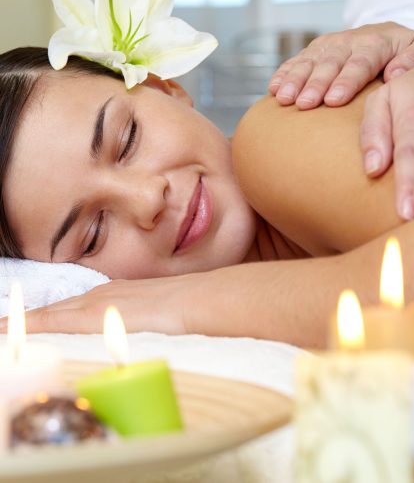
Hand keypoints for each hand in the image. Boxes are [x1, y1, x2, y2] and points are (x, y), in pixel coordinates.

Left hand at [1, 276, 202, 333]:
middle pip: (60, 306)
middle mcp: (102, 294)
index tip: (39, 317)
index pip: (77, 303)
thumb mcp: (161, 306)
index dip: (56, 311)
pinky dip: (36, 324)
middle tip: (5, 321)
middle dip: (34, 315)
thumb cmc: (183, 301)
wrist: (189, 298)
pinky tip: (17, 327)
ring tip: (3, 325)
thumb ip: (148, 313)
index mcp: (116, 293)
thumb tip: (149, 320)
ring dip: (29, 319)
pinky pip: (56, 320)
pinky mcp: (95, 315)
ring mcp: (98, 302)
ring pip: (54, 311)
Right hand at [268, 22, 413, 109]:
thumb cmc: (405, 56)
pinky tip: (273, 88)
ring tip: (284, 98)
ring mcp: (330, 45)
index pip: (361, 61)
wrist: (388, 38)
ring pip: (310, 60)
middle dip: (316, 83)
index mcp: (378, 42)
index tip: (334, 100)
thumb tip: (395, 74)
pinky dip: (284, 73)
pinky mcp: (315, 51)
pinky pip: (296, 60)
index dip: (346, 80)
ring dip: (295, 80)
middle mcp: (350, 40)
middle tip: (305, 103)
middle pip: (331, 62)